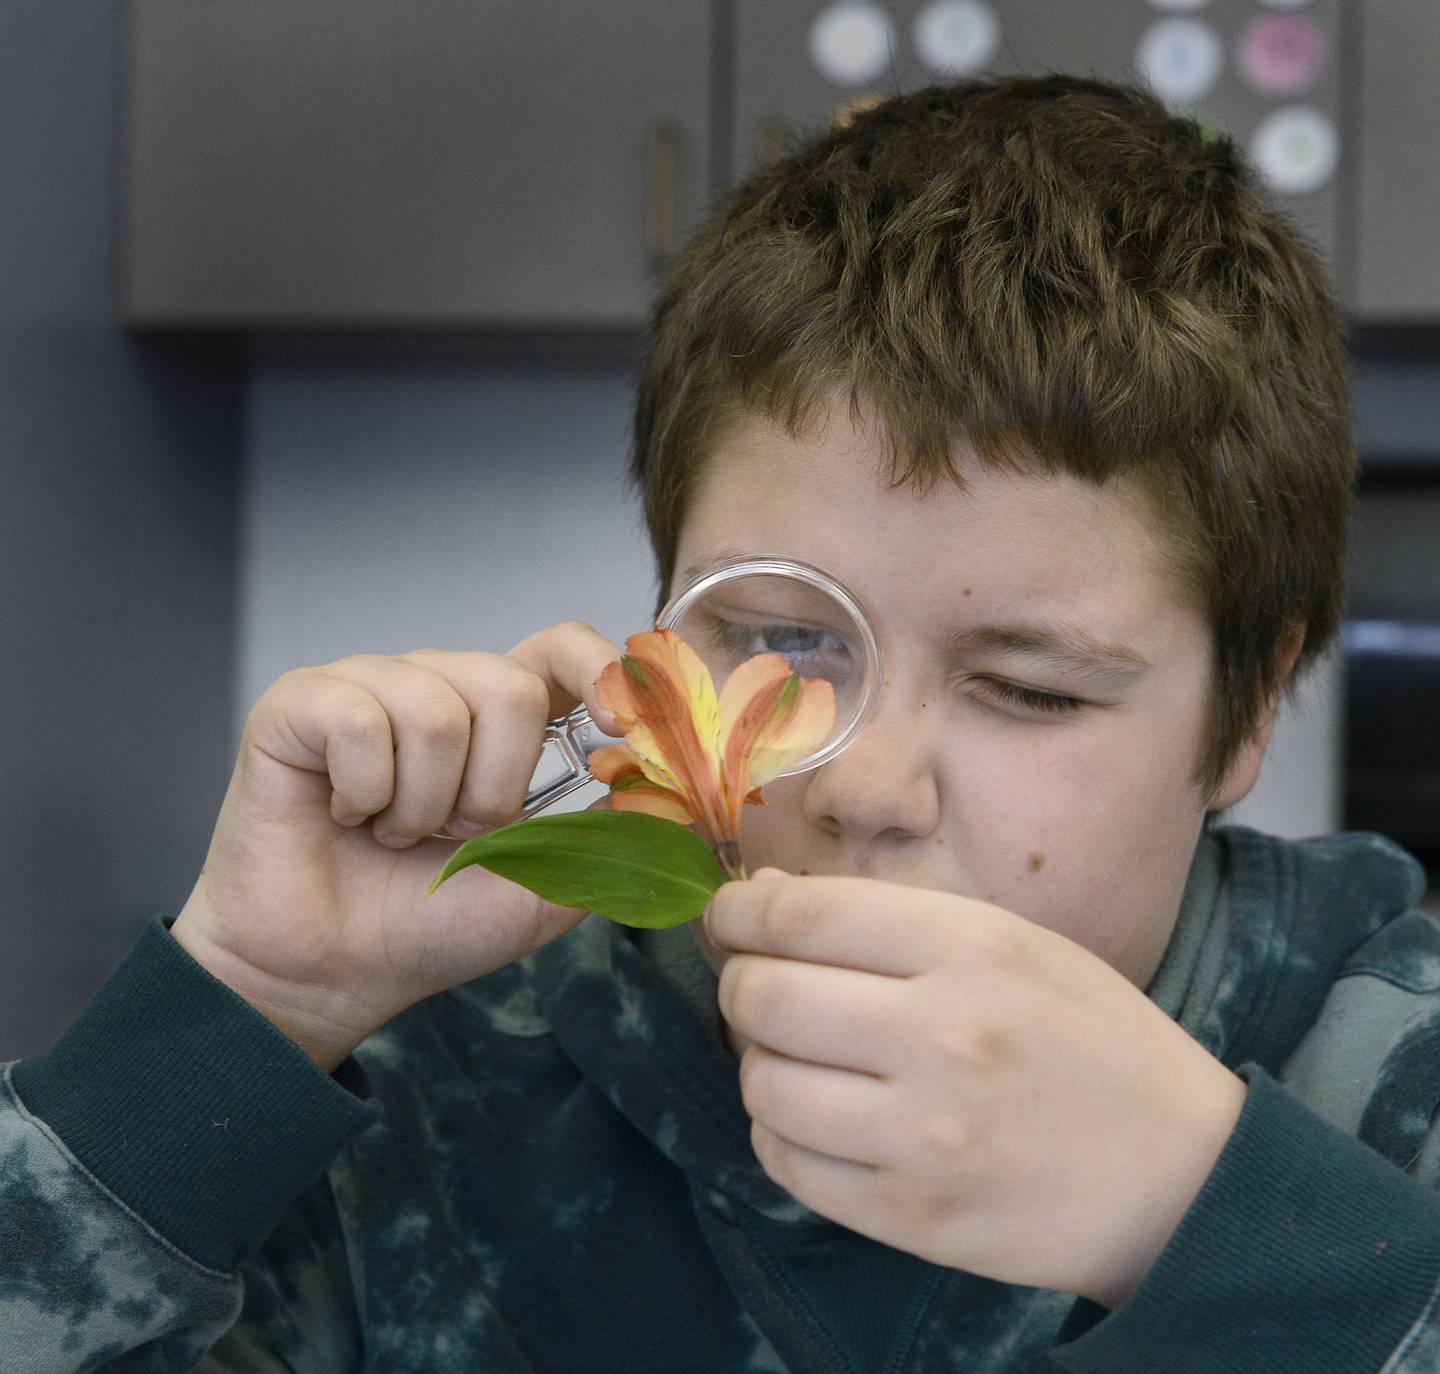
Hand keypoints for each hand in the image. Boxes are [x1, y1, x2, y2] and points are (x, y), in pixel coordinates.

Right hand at [171, 624, 624, 1070]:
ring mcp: (369, 686)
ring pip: (437, 713)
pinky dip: (364, 795)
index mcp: (500, 716)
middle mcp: (439, 683)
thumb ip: (615, 838)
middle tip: (453, 834)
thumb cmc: (433, 923)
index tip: (619, 726)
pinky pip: (359, 723)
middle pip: (511, 687)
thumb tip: (672, 787)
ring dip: (424, 806)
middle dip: (494, 791)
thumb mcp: (549, 889)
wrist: (335, 973)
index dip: (600, 671)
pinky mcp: (300, 703)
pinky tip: (346, 816)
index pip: (562, 648)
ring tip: (396, 835)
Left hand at [705, 870, 1247, 1307]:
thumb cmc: (1091, 1038)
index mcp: (969, 948)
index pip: (799, 916)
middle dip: (740, 983)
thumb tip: (764, 894)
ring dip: (759, 1062)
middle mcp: (940, 1036)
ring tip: (797, 1055)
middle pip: (762, 997)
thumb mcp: (1010, 943)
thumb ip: (887, 916)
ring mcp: (922, 1136)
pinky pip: (786, 1164)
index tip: (729, 914)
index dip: (739, 910)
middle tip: (759, 985)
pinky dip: (778, 1132)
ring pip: (762, 1085)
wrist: (1181, 1175)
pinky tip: (816, 1116)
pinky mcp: (910, 1216)